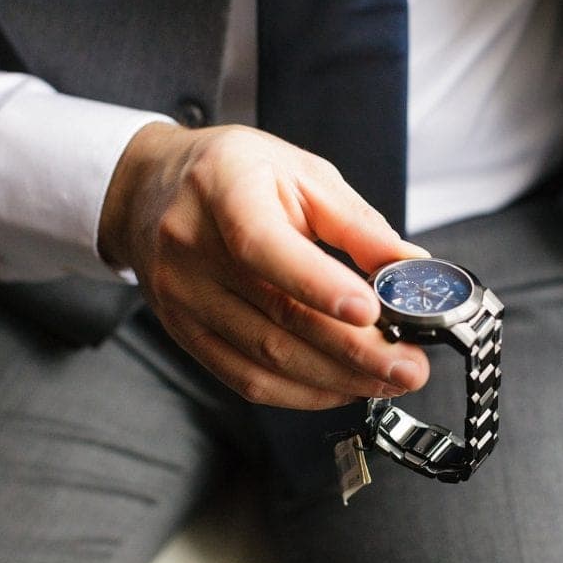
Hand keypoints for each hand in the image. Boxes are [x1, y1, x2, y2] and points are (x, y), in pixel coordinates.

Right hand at [98, 122, 431, 409]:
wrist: (152, 187)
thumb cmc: (232, 171)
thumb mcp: (299, 172)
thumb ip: (355, 222)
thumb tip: (410, 266)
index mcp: (223, 190)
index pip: (263, 246)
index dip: (317, 284)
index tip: (371, 311)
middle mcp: (190, 246)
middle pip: (275, 315)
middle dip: (354, 350)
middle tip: (409, 364)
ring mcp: (181, 296)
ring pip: (264, 358)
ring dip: (335, 378)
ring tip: (388, 378)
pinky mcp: (183, 332)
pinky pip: (243, 378)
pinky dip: (299, 391)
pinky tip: (340, 386)